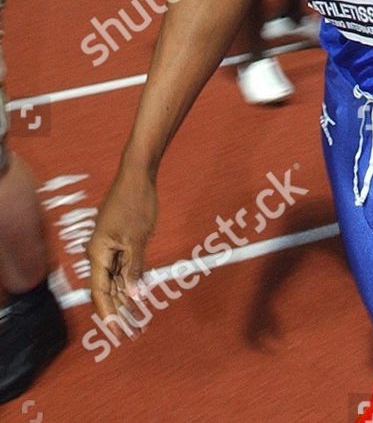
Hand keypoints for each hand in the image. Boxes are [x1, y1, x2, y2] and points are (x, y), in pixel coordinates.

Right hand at [89, 166, 158, 324]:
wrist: (138, 175)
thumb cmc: (135, 203)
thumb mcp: (137, 238)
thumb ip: (134, 268)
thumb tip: (133, 296)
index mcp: (98, 253)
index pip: (99, 292)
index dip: (108, 314)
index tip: (117, 333)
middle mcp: (99, 253)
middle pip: (106, 291)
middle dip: (119, 313)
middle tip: (133, 334)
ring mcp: (109, 247)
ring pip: (115, 281)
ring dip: (125, 301)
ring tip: (138, 321)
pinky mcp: (119, 241)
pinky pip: (122, 268)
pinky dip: (130, 283)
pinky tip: (139, 296)